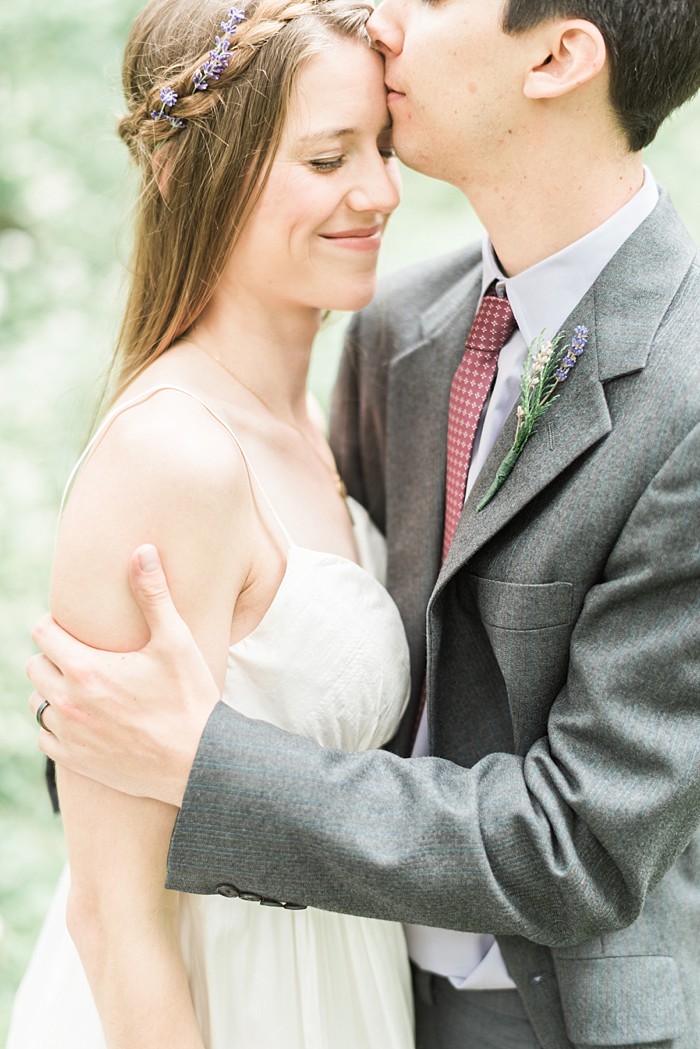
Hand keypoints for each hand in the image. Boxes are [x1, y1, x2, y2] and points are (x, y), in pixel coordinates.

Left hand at [27, 545, 219, 805]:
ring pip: (37, 702)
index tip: (75, 627)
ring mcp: (70, 735)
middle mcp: (69, 703)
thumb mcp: (176, 641)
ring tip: (82, 686)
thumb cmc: (190, 698)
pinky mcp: (76, 761)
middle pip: (34, 666)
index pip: (42, 633)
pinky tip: (83, 718)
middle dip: (53, 656)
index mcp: (86, 669)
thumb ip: (154, 595)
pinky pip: (45, 737)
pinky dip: (57, 726)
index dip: (56, 625)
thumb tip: (143, 551)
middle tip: (82, 655)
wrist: (200, 761)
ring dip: (52, 691)